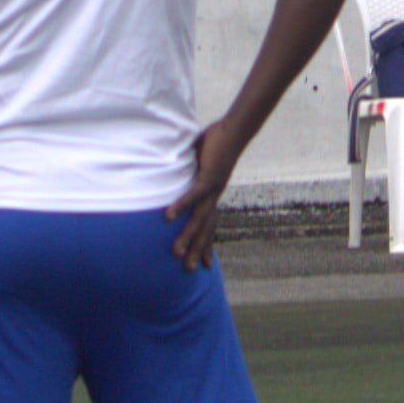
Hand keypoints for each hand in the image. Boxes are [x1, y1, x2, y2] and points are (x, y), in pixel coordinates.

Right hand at [167, 121, 254, 269]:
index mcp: (212, 196)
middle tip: (189, 271)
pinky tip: (169, 217)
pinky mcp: (208, 178)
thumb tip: (175, 174)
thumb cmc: (216, 144)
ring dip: (188, 237)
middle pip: (205, 229)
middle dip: (198, 250)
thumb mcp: (200, 164)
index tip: (205, 264)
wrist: (234, 131)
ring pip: (198, 219)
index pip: (209, 226)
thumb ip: (189, 173)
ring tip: (176, 253)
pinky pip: (192, 195)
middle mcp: (213, 197)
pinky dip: (181, 206)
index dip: (207, 245)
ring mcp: (212, 190)